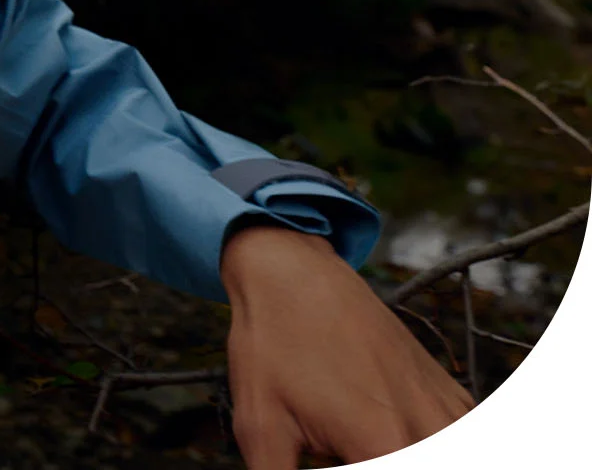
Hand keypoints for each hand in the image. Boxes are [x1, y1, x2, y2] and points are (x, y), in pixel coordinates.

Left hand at [221, 222, 473, 466]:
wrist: (294, 274)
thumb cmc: (273, 344)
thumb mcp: (261, 427)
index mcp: (383, 441)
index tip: (333, 460)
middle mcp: (429, 427)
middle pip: (435, 466)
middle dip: (383, 460)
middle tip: (348, 451)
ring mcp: (448, 408)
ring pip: (456, 448)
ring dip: (407, 452)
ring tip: (364, 443)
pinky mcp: (450, 394)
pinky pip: (465, 433)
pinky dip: (438, 441)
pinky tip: (396, 439)